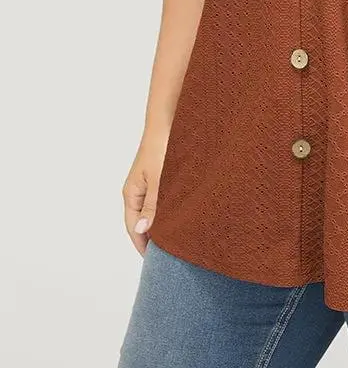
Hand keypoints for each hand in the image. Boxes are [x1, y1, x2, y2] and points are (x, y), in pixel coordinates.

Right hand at [121, 131, 168, 255]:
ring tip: (178, 240)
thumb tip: (143, 230)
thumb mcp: (159, 179)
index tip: (156, 262)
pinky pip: (163, 200)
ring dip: (163, 224)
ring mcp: (149, 184)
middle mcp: (138, 190)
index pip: (133, 228)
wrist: (169, 120)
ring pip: (154, 211)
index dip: (143, 245)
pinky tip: (183, 215)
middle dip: (153, 238)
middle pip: (143, 222)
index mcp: (131, 193)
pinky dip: (170, 210)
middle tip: (169, 255)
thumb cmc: (162, 147)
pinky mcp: (161, 176)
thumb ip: (153, 205)